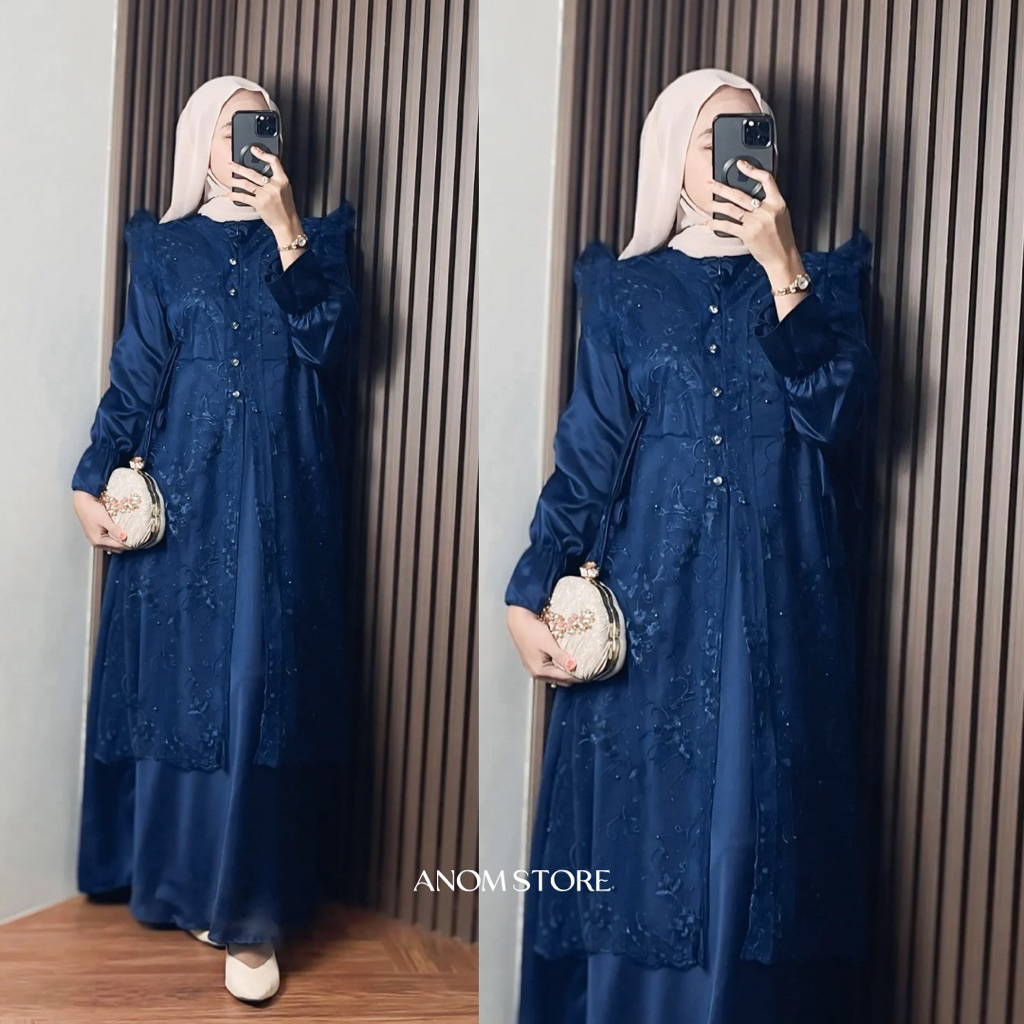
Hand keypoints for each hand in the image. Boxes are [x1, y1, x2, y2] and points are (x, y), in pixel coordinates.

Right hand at [72, 490, 128, 552]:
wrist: (82, 502)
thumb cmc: (92, 510)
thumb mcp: (105, 520)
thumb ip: (115, 530)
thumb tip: (124, 538)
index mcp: (98, 541)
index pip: (117, 546)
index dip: (128, 544)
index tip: (138, 541)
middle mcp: (96, 543)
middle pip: (115, 547)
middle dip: (124, 544)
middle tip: (134, 537)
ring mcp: (95, 539)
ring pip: (112, 544)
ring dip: (119, 540)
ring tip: (128, 534)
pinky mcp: (96, 534)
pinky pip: (108, 539)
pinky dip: (114, 537)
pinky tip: (119, 531)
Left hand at [228, 146, 301, 240]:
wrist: (287, 223)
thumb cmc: (286, 208)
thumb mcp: (285, 190)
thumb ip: (276, 180)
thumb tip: (262, 172)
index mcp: (282, 180)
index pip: (274, 162)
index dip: (263, 154)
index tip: (254, 150)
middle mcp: (273, 186)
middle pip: (253, 173)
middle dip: (239, 167)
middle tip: (230, 164)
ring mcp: (266, 195)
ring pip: (246, 183)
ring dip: (235, 180)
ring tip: (230, 179)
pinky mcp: (259, 203)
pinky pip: (244, 197)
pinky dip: (235, 195)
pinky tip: (230, 194)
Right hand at [506, 605, 578, 685]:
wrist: (519, 621)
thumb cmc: (532, 631)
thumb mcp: (548, 643)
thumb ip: (561, 656)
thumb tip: (573, 666)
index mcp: (539, 671)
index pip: (563, 678)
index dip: (577, 676)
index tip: (589, 673)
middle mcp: (536, 673)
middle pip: (559, 679)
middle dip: (572, 675)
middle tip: (585, 667)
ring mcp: (534, 668)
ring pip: (555, 675)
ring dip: (565, 670)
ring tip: (576, 663)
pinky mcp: (534, 662)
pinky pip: (550, 669)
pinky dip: (558, 666)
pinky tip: (564, 659)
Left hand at [703, 160, 804, 287]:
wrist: (782, 257)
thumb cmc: (781, 238)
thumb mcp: (781, 215)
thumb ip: (769, 203)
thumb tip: (752, 195)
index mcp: (777, 203)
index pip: (766, 180)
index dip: (752, 170)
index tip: (741, 165)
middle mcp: (766, 211)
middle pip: (741, 194)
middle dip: (722, 188)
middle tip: (710, 183)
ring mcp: (756, 222)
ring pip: (732, 209)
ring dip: (717, 205)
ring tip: (709, 203)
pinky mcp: (748, 234)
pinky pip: (728, 226)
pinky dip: (717, 224)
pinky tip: (710, 223)